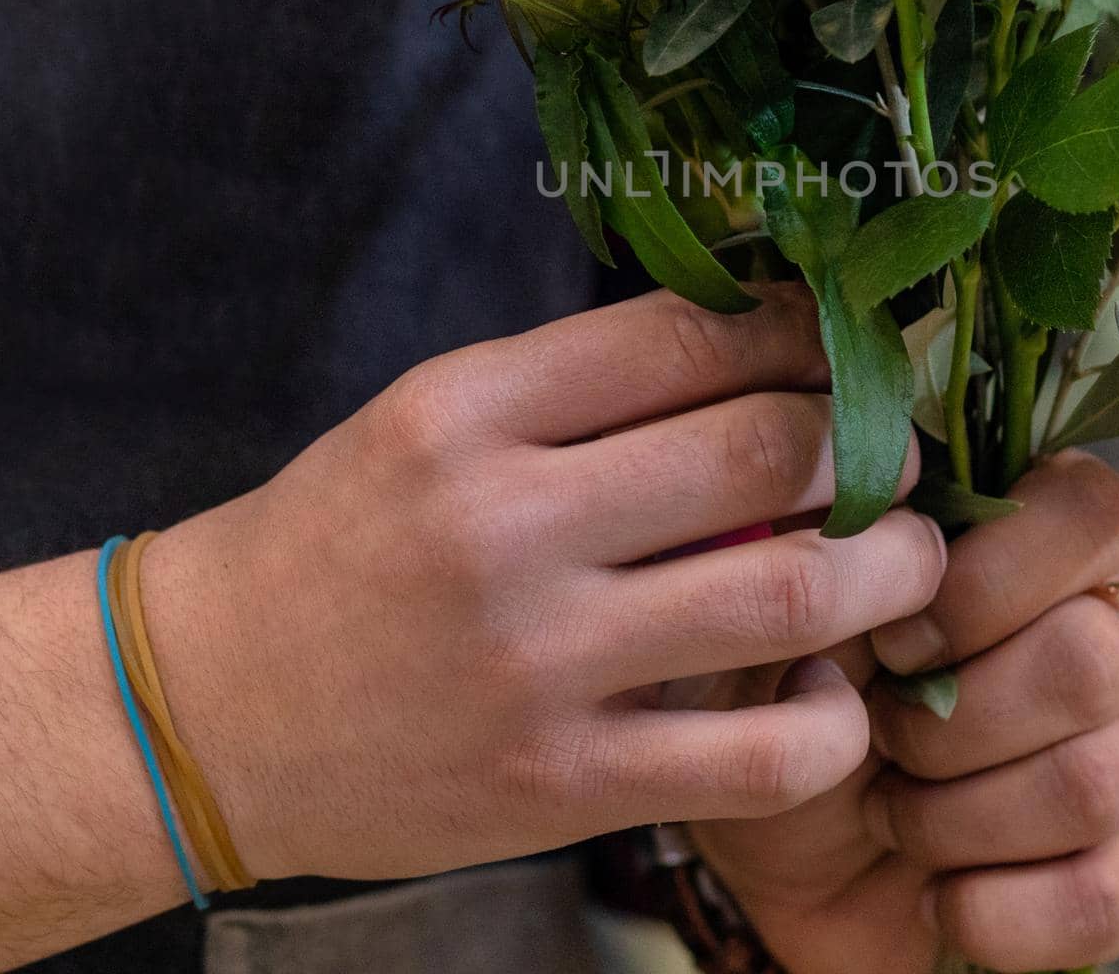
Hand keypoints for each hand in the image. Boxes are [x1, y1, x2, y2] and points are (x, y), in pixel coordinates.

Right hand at [142, 285, 944, 881]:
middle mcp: (507, 525)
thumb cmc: (345, 540)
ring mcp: (539, 665)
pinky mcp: (561, 786)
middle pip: (764, 450)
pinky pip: (760, 759)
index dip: (799, 331)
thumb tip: (757, 347)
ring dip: (891, 567)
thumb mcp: (436, 419)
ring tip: (907, 555)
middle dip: (870, 442)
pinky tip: (832, 687)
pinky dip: (834, 719)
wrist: (211, 707)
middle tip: (896, 450)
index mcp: (472, 411)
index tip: (840, 345)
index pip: (689, 336)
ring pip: (790, 594)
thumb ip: (586, 388)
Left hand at [689, 452, 1118, 973]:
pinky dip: (994, 910)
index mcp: (1029, 546)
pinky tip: (937, 896)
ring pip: (1098, 780)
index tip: (893, 634)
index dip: (996, 575)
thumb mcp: (780, 611)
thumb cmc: (783, 697)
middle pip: (1094, 656)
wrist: (771, 852)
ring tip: (890, 812)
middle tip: (879, 732)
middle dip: (954, 717)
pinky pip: (1102, 898)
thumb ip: (837, 544)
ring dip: (958, 816)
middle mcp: (1100, 634)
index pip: (1092, 509)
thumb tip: (879, 509)